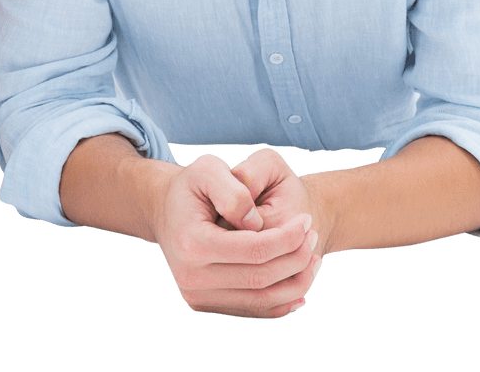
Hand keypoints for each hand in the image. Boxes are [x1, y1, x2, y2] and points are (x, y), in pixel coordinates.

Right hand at [154, 153, 319, 318]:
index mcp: (191, 244)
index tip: (306, 220)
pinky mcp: (205, 305)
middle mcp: (191, 278)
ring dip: (296, 281)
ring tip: (313, 256)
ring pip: (262, 300)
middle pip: (261, 278)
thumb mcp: (208, 169)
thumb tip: (257, 223)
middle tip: (313, 235)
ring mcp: (197, 296)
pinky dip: (283, 300)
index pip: (255, 250)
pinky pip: (253, 310)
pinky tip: (300, 280)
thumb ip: (234, 190)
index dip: (289, 238)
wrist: (166, 211)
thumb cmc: (192, 186)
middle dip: (297, 258)